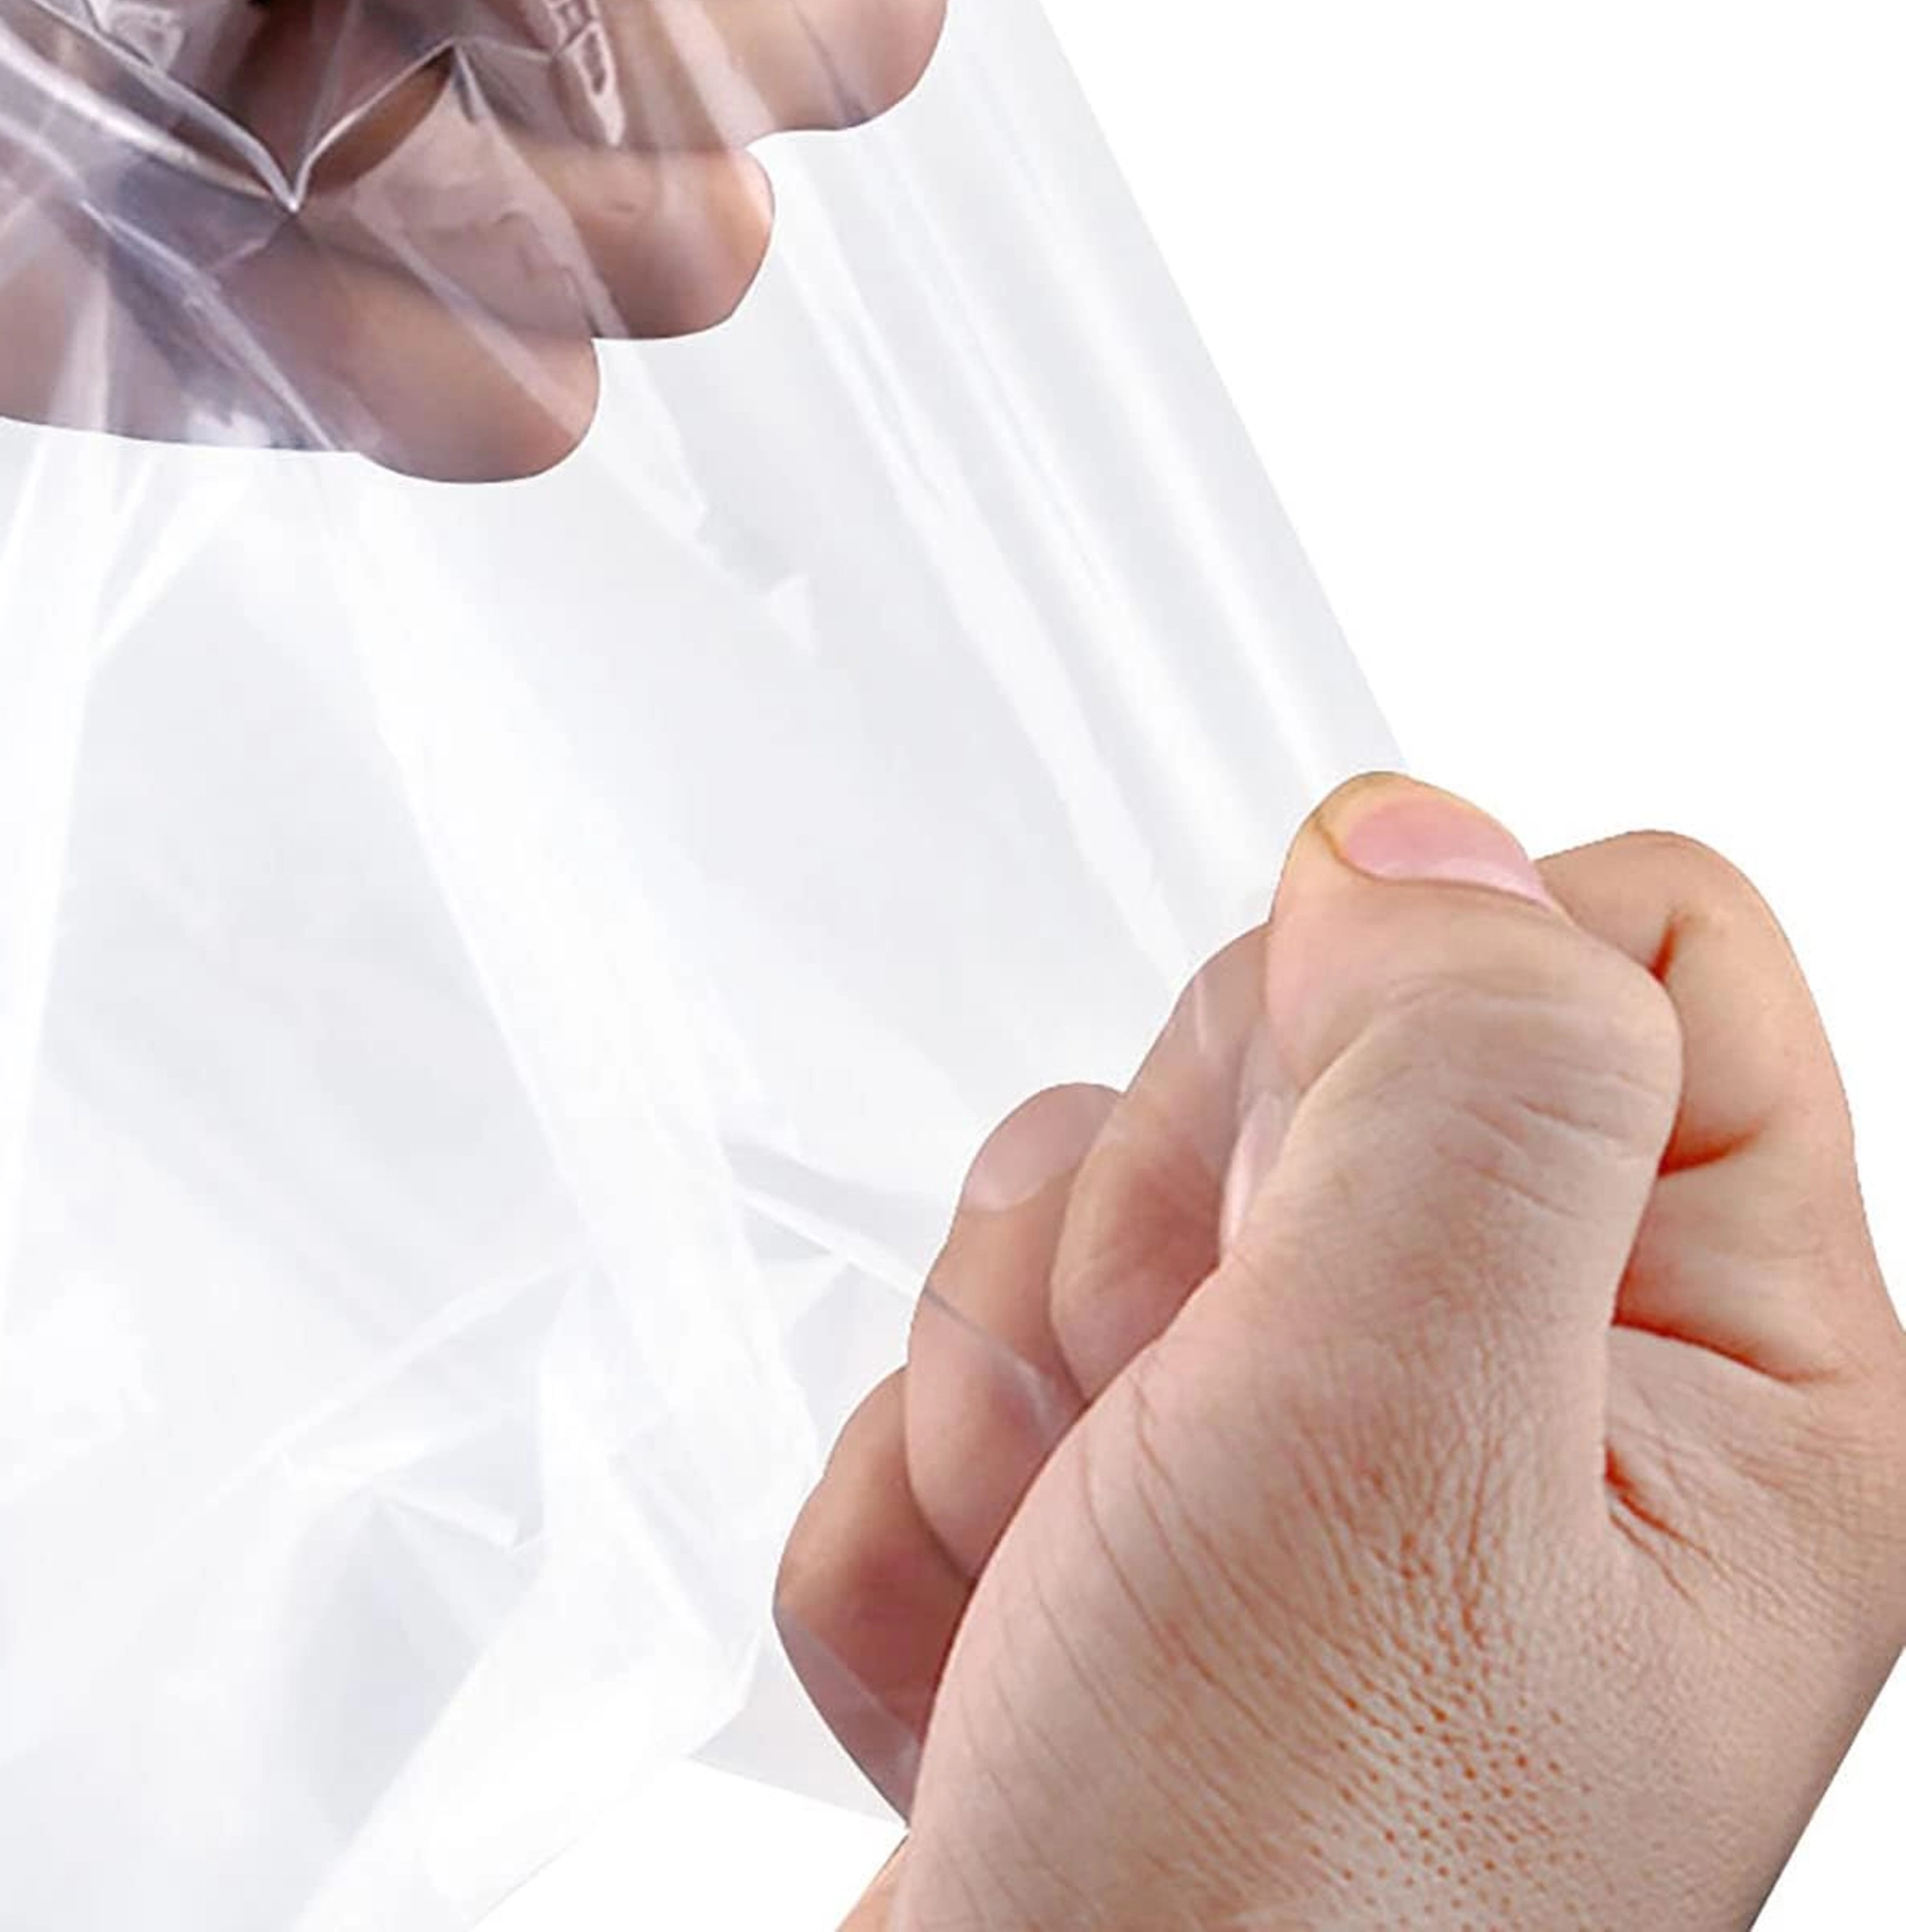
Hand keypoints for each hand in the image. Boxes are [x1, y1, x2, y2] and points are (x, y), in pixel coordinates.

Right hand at [780, 774, 1905, 1926]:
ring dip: (1025, 1384)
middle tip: (1190, 1452)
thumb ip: (1462, 1071)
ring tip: (1089, 1592)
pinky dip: (937, 1504)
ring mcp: (1310, 1448)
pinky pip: (962, 1345)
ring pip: (1091, 1176)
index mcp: (1720, 1355)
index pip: (1611, 924)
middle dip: (1166, 1234)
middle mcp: (1528, 1385)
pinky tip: (1009, 1661)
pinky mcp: (1130, 1503)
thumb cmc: (1276, 1905)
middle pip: (1301, 1031)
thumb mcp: (1408, 1438)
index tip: (1316, 1242)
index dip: (1402, 1020)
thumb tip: (1418, 833)